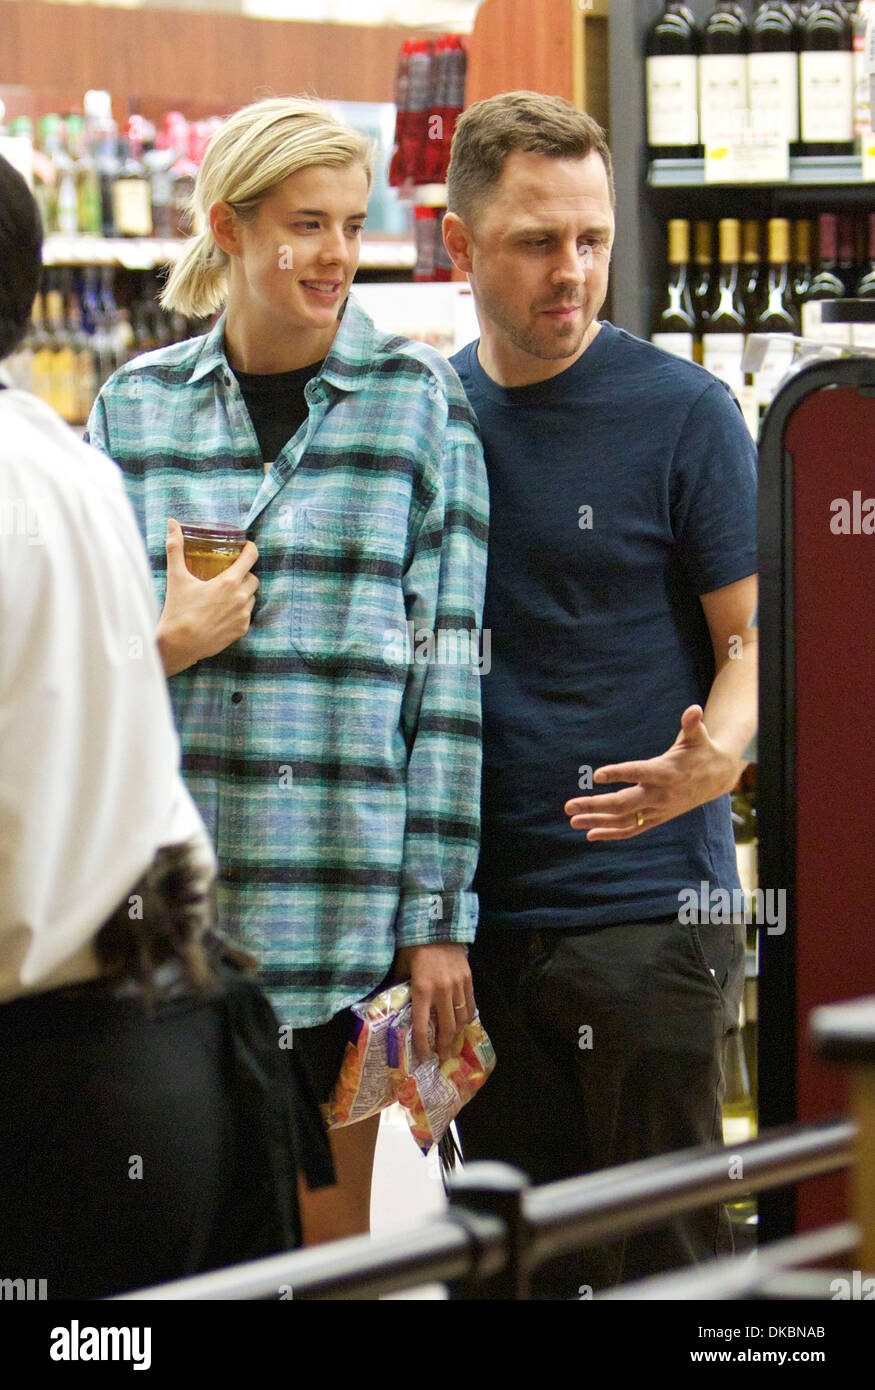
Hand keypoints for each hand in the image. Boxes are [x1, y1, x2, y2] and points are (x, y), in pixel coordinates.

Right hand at [157, 518, 258, 675]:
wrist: (179, 645)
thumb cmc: (178, 611)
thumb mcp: (176, 577)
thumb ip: (175, 548)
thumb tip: (173, 524)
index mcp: (229, 582)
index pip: (251, 557)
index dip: (250, 549)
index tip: (245, 547)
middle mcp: (240, 598)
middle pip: (253, 577)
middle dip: (244, 573)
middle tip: (229, 573)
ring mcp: (243, 615)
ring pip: (251, 597)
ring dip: (243, 592)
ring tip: (225, 593)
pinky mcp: (241, 630)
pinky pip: (247, 614)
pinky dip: (239, 610)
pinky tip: (224, 610)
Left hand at [393, 943, 474, 1063]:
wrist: (437, 925)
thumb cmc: (414, 946)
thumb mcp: (401, 966)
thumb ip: (400, 987)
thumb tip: (393, 1005)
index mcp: (422, 989)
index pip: (423, 1027)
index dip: (423, 1046)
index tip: (422, 1058)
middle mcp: (442, 990)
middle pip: (446, 1028)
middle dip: (444, 1047)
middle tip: (442, 1058)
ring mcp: (458, 985)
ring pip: (461, 1019)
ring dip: (457, 1036)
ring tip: (453, 1046)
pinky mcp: (468, 978)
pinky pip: (470, 1005)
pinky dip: (467, 1018)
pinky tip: (463, 1026)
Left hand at [564, 705, 741, 840]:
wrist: (718, 778)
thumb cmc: (702, 751)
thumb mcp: (698, 736)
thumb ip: (692, 724)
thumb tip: (694, 709)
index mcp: (668, 772)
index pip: (640, 773)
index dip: (619, 773)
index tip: (596, 775)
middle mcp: (661, 794)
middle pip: (625, 804)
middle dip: (596, 805)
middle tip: (570, 805)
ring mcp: (659, 810)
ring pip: (625, 821)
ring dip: (597, 822)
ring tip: (573, 820)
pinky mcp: (657, 818)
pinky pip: (632, 829)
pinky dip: (612, 833)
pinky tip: (591, 834)